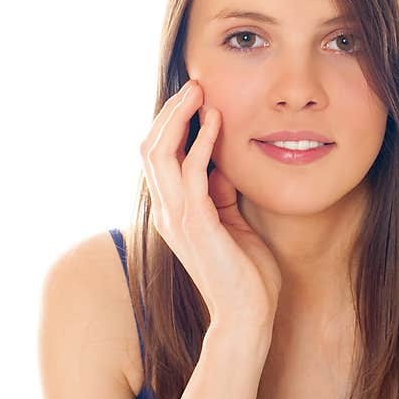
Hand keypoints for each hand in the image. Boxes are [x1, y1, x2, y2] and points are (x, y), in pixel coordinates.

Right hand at [140, 79, 281, 327]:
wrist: (248, 314)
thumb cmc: (244, 271)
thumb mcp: (230, 219)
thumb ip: (219, 191)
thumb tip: (221, 160)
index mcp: (172, 211)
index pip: (158, 156)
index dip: (172, 123)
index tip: (195, 97)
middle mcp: (166, 211)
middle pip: (150, 147)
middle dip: (170, 112)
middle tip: (195, 85)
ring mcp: (177, 217)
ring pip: (160, 153)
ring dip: (179, 118)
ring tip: (199, 92)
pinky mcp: (196, 224)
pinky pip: (190, 172)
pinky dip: (201, 142)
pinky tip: (216, 122)